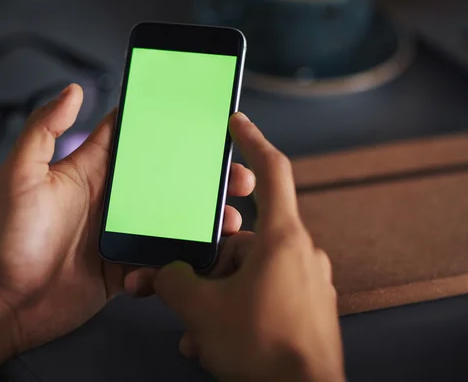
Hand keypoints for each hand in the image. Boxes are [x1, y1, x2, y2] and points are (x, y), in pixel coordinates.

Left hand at [0, 85, 255, 352]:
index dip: (165, 126)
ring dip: (202, 217)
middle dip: (202, 175)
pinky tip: (192, 260)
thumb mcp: (21, 176)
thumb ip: (44, 130)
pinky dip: (181, 258)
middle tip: (235, 176)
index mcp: (91, 171)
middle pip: (166, 178)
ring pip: (173, 218)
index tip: (202, 120)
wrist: (6, 303)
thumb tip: (72, 90)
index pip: (133, 137)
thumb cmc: (8, 240)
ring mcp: (121, 233)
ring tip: (230, 219)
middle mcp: (111, 199)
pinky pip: (161, 258)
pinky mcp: (125, 265)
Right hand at [128, 113, 343, 381]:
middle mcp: (300, 255)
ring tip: (197, 329)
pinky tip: (215, 340)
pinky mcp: (306, 309)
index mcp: (282, 240)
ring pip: (248, 275)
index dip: (253, 140)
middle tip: (183, 286)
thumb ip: (173, 282)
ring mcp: (306, 283)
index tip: (237, 122)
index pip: (274, 171)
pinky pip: (263, 297)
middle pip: (242, 241)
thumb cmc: (263, 351)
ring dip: (217, 297)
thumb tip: (167, 276)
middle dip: (208, 265)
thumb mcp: (201, 309)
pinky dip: (236, 311)